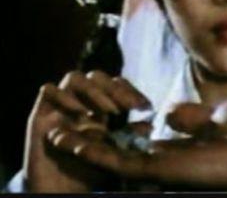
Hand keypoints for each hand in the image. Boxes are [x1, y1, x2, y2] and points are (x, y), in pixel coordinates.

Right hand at [23, 70, 150, 191]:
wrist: (61, 191)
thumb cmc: (90, 171)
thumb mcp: (115, 154)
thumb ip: (130, 137)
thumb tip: (149, 124)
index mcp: (101, 105)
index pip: (116, 84)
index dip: (130, 91)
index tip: (144, 106)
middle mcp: (81, 100)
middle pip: (97, 76)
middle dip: (114, 89)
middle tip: (126, 108)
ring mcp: (60, 105)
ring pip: (74, 77)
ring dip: (93, 91)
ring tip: (106, 112)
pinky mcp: (40, 114)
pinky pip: (47, 90)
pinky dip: (63, 96)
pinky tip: (78, 113)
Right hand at [48, 100, 226, 190]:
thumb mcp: (220, 118)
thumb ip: (192, 118)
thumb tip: (169, 112)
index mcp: (184, 151)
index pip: (145, 145)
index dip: (122, 135)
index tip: (102, 121)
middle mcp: (166, 163)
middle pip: (123, 154)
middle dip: (95, 144)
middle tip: (64, 130)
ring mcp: (158, 169)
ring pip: (110, 160)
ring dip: (83, 148)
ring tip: (56, 134)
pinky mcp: (153, 171)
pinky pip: (114, 162)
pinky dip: (89, 153)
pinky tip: (68, 140)